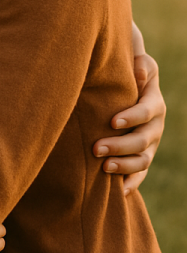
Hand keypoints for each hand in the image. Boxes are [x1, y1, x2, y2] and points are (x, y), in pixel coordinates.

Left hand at [93, 23, 165, 193]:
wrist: (126, 82)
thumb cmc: (127, 69)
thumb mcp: (137, 62)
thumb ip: (139, 64)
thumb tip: (139, 72)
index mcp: (154, 102)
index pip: (146, 112)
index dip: (131, 117)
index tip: (112, 122)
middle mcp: (155, 126)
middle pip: (143, 140)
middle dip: (121, 146)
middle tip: (96, 149)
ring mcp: (150, 143)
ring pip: (143, 160)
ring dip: (125, 166)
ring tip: (104, 168)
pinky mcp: (142, 155)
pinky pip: (140, 173)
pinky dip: (132, 182)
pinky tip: (119, 191)